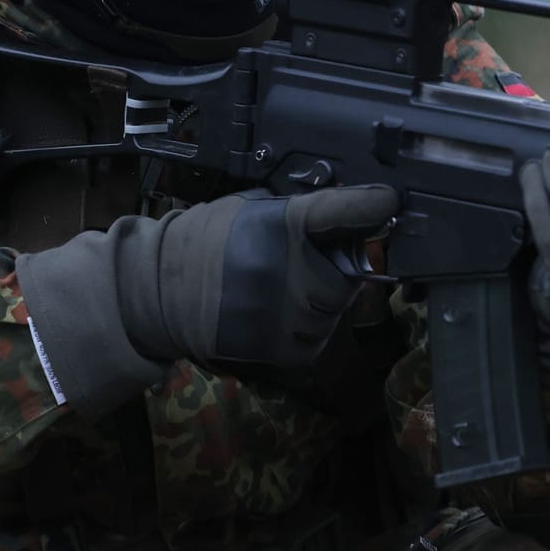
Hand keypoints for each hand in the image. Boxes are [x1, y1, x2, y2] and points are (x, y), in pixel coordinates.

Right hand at [15, 184, 396, 414]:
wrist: (159, 295)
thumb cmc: (202, 244)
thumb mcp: (246, 209)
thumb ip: (293, 210)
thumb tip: (340, 209)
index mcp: (281, 226)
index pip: (338, 212)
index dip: (369, 206)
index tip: (390, 201)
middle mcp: (292, 272)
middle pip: (348, 270)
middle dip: (335, 266)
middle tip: (304, 262)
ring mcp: (291, 315)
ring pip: (337, 307)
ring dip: (323, 298)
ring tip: (283, 288)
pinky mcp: (287, 350)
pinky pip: (320, 336)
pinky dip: (310, 326)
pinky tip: (277, 312)